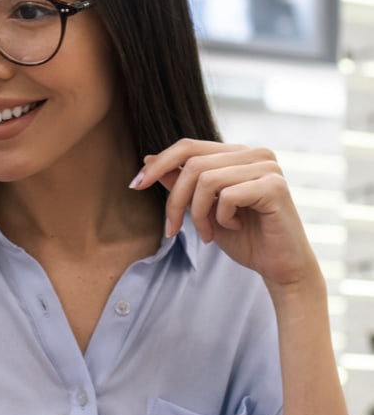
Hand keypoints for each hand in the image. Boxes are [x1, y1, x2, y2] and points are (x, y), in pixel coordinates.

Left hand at [129, 139, 319, 291]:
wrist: (279, 268)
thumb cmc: (243, 237)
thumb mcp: (201, 208)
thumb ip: (180, 182)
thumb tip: (148, 159)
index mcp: (236, 153)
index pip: (188, 146)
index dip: (159, 164)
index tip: (136, 185)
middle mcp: (254, 153)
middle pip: (192, 164)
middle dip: (175, 200)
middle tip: (172, 229)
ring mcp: (267, 166)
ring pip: (206, 179)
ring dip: (198, 213)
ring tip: (207, 233)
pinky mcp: (275, 186)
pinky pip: (228, 195)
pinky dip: (221, 217)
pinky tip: (235, 227)